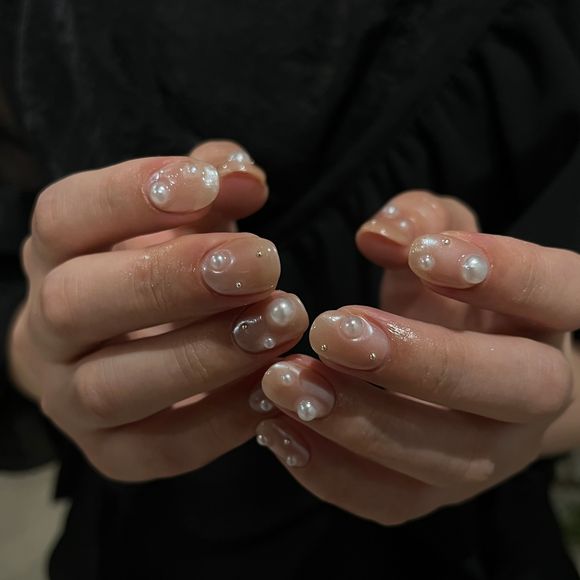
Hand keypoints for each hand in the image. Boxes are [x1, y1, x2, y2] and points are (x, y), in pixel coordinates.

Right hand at [8, 141, 307, 481]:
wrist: (128, 348)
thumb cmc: (161, 268)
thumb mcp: (182, 219)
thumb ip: (209, 187)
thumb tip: (244, 176)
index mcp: (56, 256)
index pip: (64, 217)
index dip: (130, 196)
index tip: (209, 183)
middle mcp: (47, 328)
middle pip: (77, 303)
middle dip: (173, 281)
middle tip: (261, 263)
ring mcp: (70, 399)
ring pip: (112, 385)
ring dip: (205, 354)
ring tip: (282, 322)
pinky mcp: (111, 453)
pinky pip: (157, 449)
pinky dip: (221, 421)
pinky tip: (273, 387)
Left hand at [257, 191, 576, 524]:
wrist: (459, 367)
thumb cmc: (449, 293)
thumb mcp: (441, 239)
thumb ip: (421, 221)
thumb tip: (380, 236)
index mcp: (545, 318)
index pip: (558, 293)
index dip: (504, 274)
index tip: (423, 256)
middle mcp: (535, 394)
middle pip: (507, 389)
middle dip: (418, 362)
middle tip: (334, 331)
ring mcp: (492, 454)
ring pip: (445, 459)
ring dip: (359, 423)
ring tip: (286, 382)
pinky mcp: (438, 491)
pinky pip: (393, 502)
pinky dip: (330, 471)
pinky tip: (278, 429)